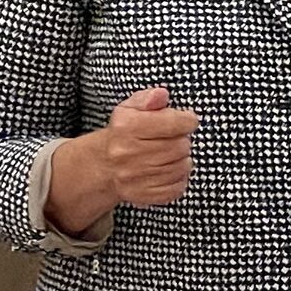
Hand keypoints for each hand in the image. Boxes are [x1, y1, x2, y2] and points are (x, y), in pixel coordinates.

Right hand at [94, 84, 198, 206]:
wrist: (104, 165)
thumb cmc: (124, 133)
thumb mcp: (130, 109)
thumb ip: (147, 99)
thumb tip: (161, 95)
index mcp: (126, 127)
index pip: (173, 123)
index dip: (187, 120)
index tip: (186, 121)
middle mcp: (127, 153)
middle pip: (180, 146)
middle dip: (182, 141)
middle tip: (174, 139)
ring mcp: (134, 177)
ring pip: (181, 167)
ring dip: (182, 160)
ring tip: (170, 155)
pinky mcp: (142, 195)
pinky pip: (177, 188)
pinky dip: (179, 179)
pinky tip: (169, 170)